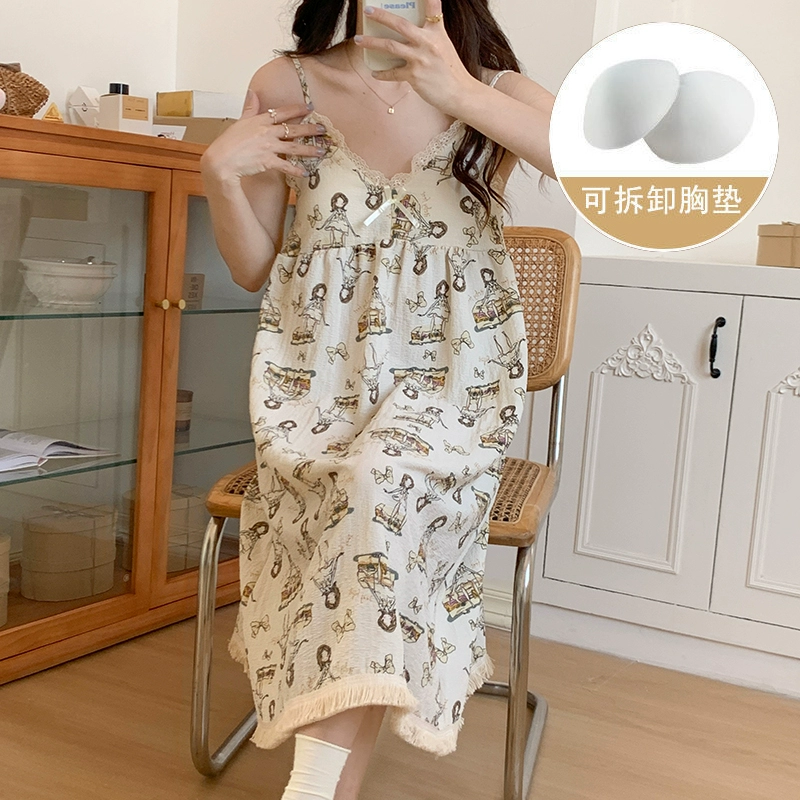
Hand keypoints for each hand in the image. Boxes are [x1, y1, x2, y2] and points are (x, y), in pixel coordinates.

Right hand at [200, 90, 327, 183]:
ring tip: (322, 151)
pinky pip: (286, 166)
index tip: (310, 108)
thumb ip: (249, 107)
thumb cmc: (228, 142)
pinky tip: (306, 173)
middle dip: (310, 129)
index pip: (283, 112)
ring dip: (309, 149)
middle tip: (324, 130)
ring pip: (294, 147)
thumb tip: (252, 92)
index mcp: (260, 121)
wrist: (221, 160)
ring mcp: (268, 147)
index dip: (298, 109)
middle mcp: (267, 132)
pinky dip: (296, 170)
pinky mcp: (268, 161)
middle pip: (293, 129)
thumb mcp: (239, 121)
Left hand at [353, 0, 475, 113]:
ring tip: (358, 40)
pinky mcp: (414, 76)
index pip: (432, 7)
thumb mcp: (444, 46)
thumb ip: (430, 36)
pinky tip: (374, 73)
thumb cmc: (452, 71)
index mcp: (437, 32)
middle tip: (367, 11)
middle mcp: (428, 42)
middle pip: (400, 25)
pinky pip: (393, 73)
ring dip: (371, 43)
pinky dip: (382, 74)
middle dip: (381, 16)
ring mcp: (420, 59)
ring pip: (390, 46)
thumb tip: (410, 34)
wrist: (459, 93)